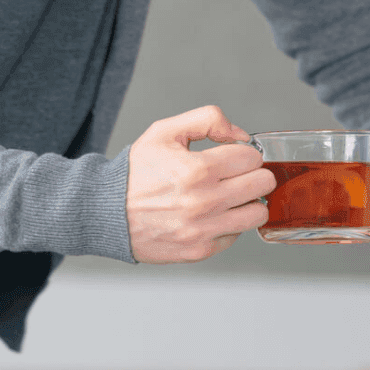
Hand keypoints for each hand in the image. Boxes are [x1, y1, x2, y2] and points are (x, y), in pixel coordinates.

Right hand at [126, 105, 276, 263]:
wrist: (105, 211)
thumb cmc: (136, 172)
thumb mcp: (165, 131)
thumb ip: (208, 120)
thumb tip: (241, 135)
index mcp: (197, 169)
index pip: (252, 158)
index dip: (244, 154)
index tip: (233, 158)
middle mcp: (204, 201)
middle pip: (263, 184)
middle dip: (254, 175)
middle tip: (238, 176)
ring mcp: (203, 229)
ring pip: (258, 213)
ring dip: (249, 202)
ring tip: (231, 196)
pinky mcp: (200, 250)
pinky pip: (236, 235)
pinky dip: (229, 224)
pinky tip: (211, 215)